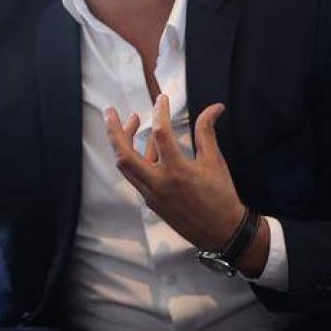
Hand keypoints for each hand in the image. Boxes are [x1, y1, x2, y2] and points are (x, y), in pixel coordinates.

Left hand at [104, 94, 245, 252]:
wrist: (221, 232)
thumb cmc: (221, 195)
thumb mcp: (215, 161)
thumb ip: (207, 131)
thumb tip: (215, 107)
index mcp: (177, 171)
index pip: (160, 134)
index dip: (160, 112)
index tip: (162, 99)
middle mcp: (158, 183)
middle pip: (124, 155)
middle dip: (113, 131)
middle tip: (109, 111)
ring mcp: (151, 194)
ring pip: (125, 166)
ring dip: (122, 142)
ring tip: (133, 120)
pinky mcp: (150, 201)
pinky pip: (136, 175)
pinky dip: (138, 157)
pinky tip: (149, 145)